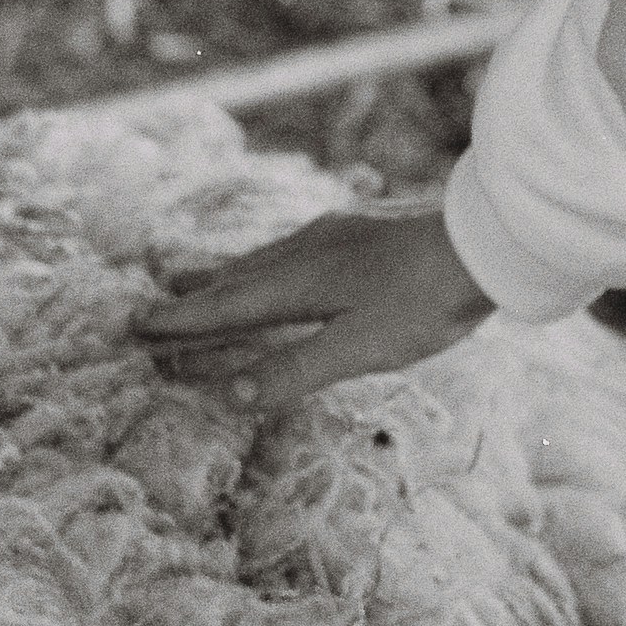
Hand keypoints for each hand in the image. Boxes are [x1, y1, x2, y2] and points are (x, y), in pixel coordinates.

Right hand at [132, 204, 492, 408]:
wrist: (490, 240)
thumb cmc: (425, 301)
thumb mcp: (358, 349)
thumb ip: (292, 371)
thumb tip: (225, 395)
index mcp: (297, 281)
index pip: (223, 306)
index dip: (178, 320)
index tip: (135, 324)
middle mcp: (305, 251)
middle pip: (235, 279)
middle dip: (192, 296)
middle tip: (151, 303)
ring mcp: (334, 236)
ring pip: (263, 260)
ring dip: (226, 276)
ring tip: (198, 280)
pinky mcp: (361, 230)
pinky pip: (293, 250)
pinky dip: (265, 264)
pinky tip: (281, 263)